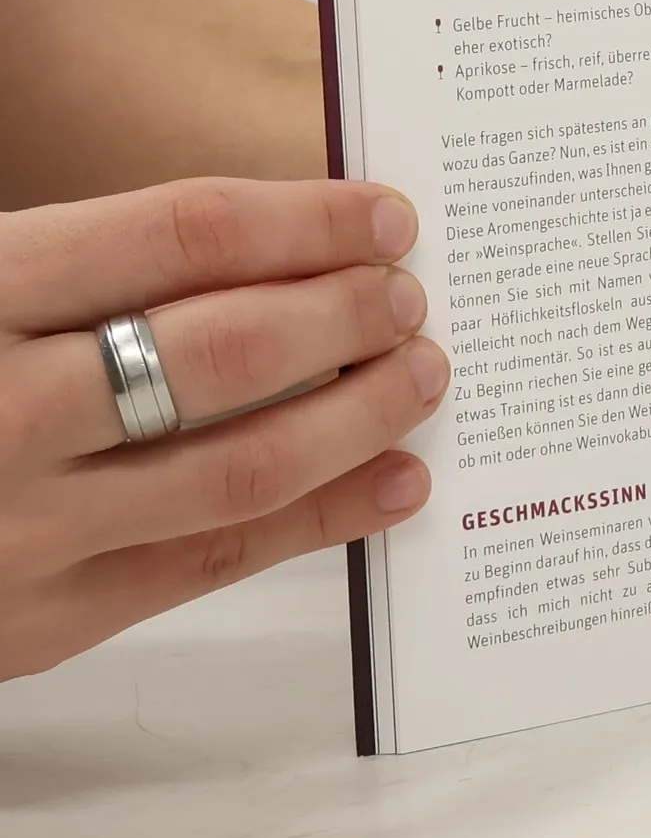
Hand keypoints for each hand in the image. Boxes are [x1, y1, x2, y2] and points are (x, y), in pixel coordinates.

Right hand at [1, 178, 446, 678]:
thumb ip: (69, 263)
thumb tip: (256, 239)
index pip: (179, 235)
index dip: (304, 218)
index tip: (383, 213)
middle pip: (226, 347)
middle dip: (347, 313)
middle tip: (413, 293)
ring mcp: (20, 530)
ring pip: (240, 466)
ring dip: (359, 414)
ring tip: (424, 373)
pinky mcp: (38, 624)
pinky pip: (212, 564)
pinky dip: (324, 519)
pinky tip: (394, 479)